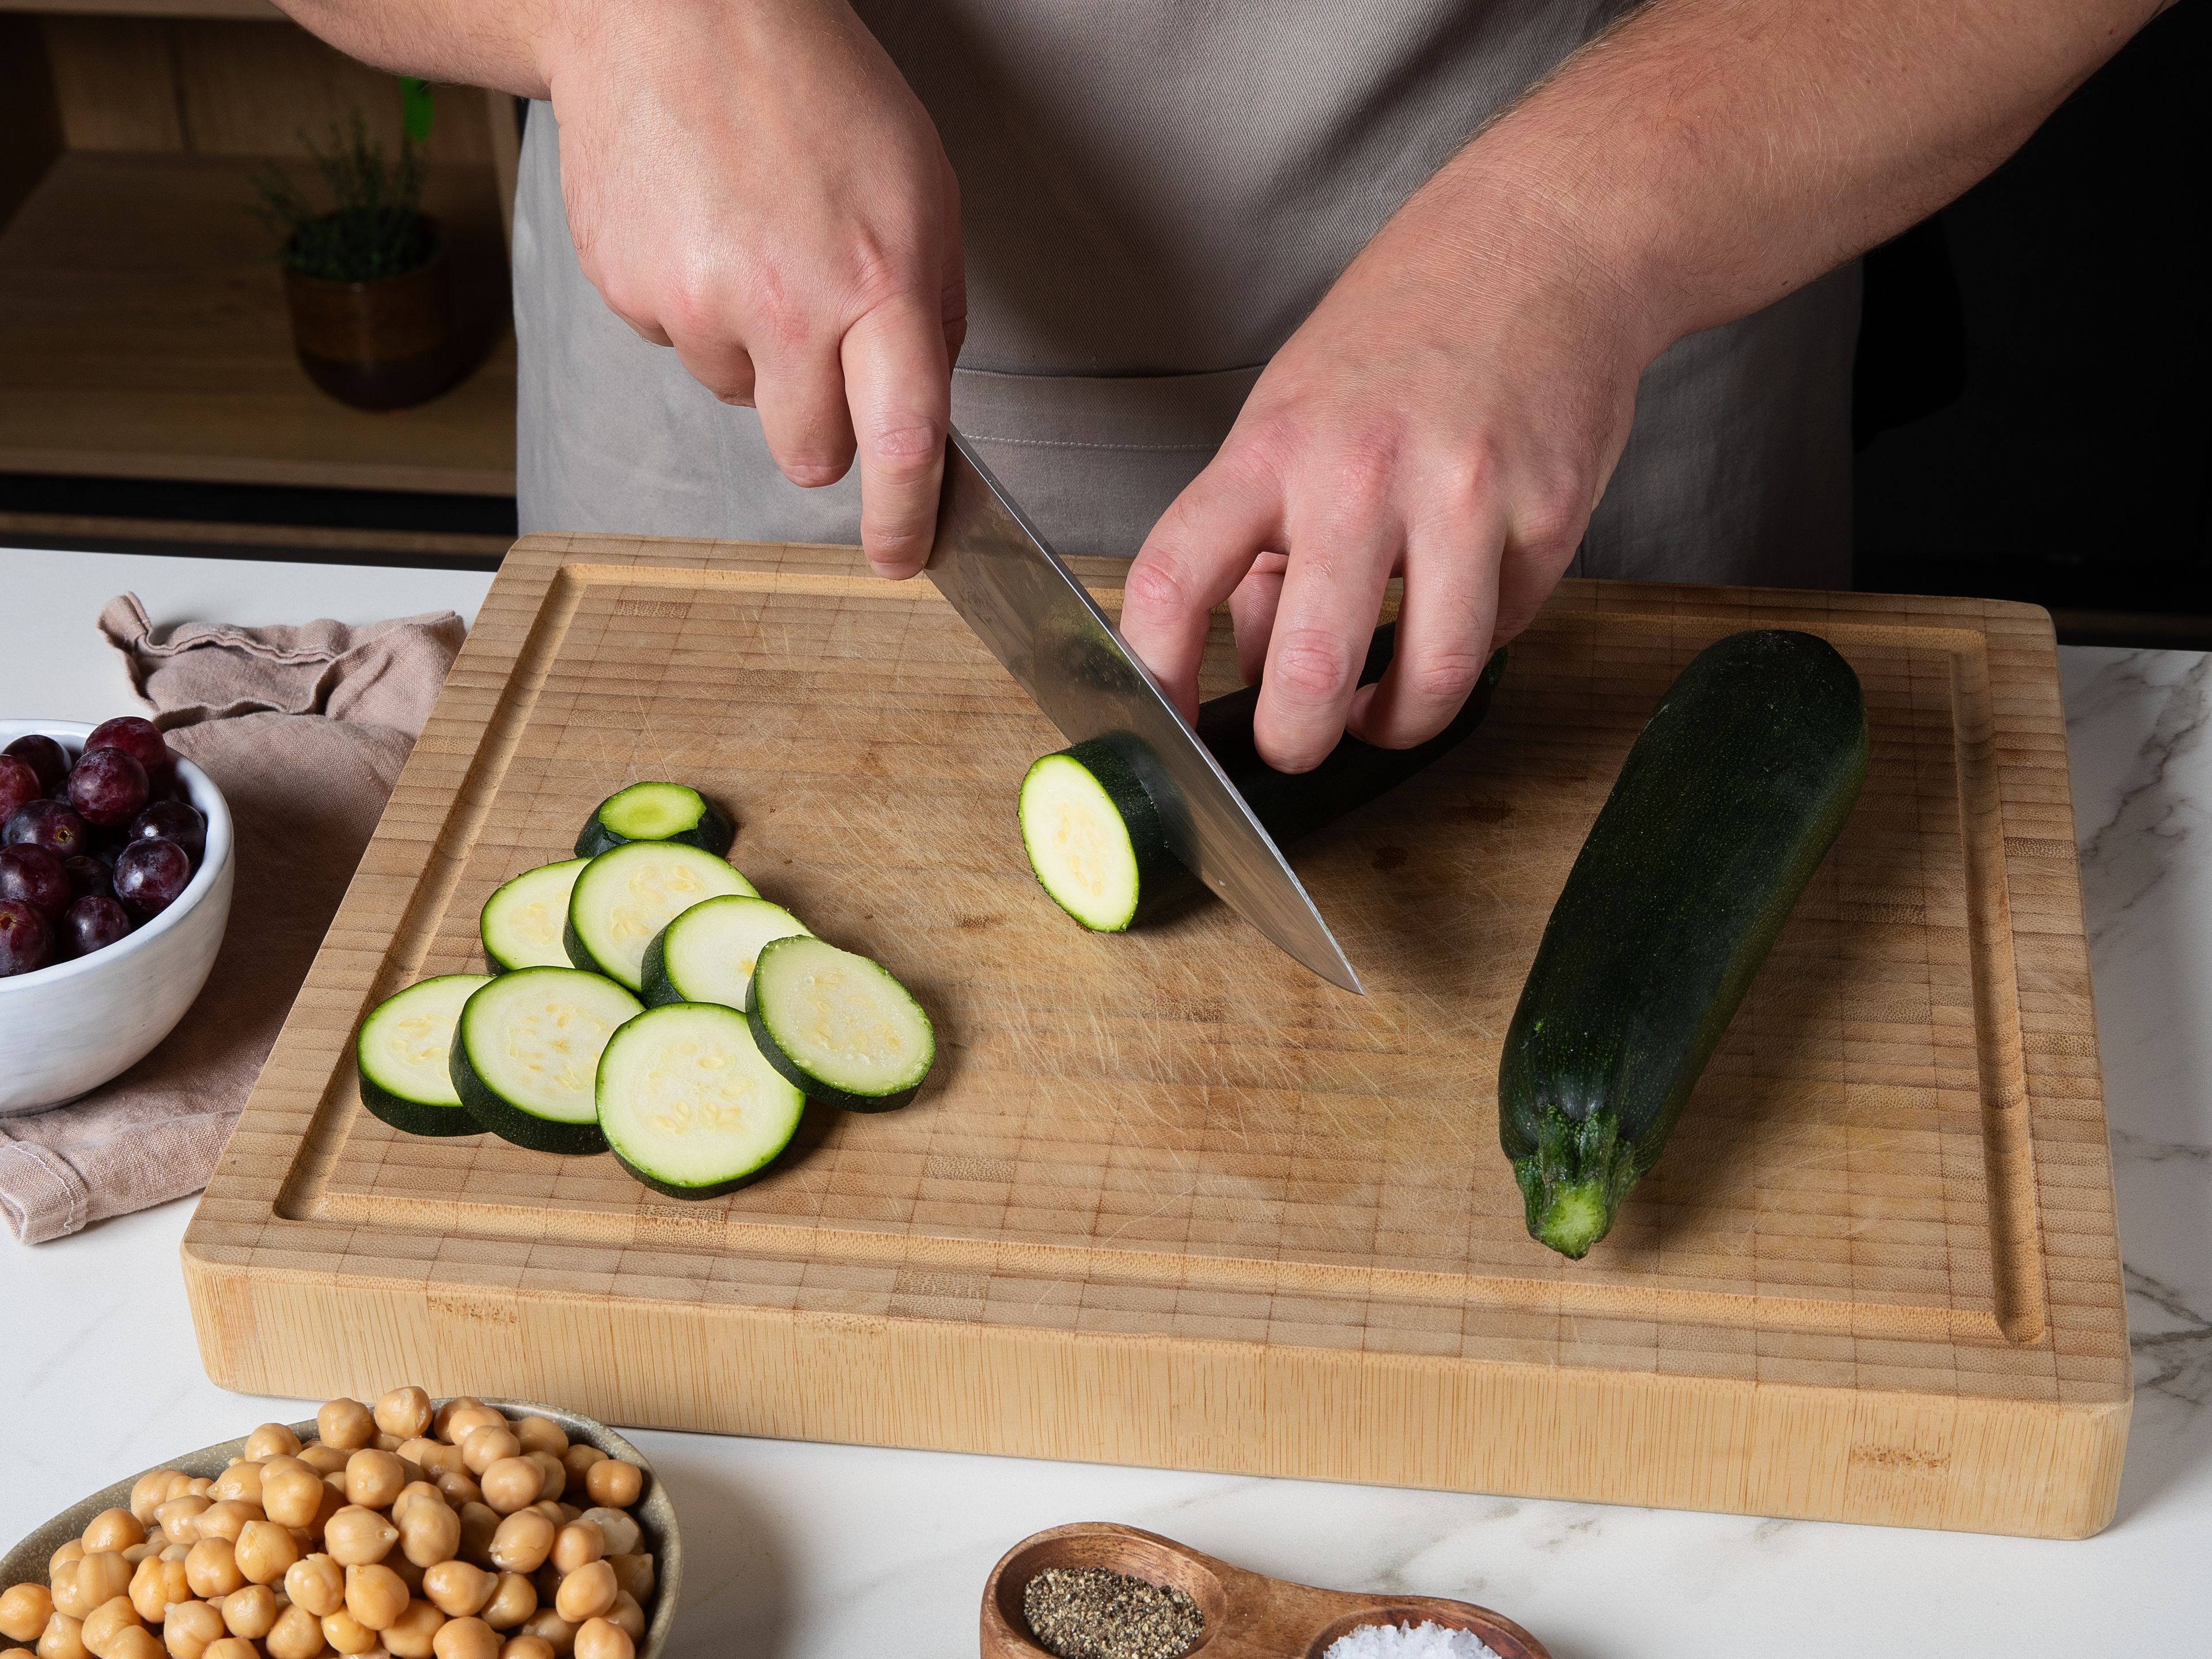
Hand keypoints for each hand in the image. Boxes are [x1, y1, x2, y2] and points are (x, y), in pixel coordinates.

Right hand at [544, 0, 964, 574]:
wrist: (673, 12)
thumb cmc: (809, 88)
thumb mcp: (919, 189)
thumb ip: (930, 309)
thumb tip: (926, 405)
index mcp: (879, 281)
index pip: (904, 441)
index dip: (905, 519)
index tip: (904, 557)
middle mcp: (789, 304)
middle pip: (809, 455)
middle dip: (820, 430)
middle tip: (817, 354)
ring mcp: (699, 303)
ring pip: (738, 397)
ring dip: (752, 350)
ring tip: (754, 244)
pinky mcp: (631, 292)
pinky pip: (677, 344)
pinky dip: (694, 305)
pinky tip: (703, 229)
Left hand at [1118, 177, 1655, 771]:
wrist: (1542, 242)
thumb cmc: (1401, 335)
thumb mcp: (1291, 413)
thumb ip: (1262, 541)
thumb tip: (1256, 663)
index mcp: (1271, 446)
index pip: (1176, 578)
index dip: (1155, 672)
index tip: (1165, 724)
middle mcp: (1359, 472)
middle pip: (1308, 670)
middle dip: (1293, 744)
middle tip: (1292, 747)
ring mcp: (1462, 495)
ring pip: (1431, 678)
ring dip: (1397, 724)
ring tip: (1380, 713)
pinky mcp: (1548, 515)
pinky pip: (1504, 629)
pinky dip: (1476, 639)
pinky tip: (1463, 597)